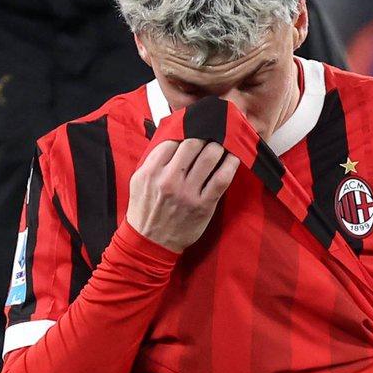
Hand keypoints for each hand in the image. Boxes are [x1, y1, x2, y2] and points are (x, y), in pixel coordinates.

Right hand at [125, 134, 239, 252]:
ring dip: (219, 147)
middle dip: (204, 136)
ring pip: (209, 157)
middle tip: (211, 135)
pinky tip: (233, 158)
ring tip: (222, 145)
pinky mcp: (204, 205)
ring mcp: (188, 193)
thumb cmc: (146, 210)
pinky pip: (221, 179)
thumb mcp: (139, 181)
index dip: (186, 132)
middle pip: (193, 144)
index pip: (173, 140)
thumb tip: (173, 140)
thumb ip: (153, 161)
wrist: (151, 242)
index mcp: (151, 171)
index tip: (194, 130)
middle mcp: (169, 179)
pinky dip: (230, 165)